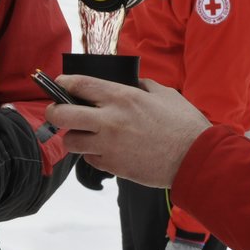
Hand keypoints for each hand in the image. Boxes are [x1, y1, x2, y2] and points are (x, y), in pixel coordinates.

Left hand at [46, 75, 209, 187]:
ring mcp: (109, 145)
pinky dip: (92, 153)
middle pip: (62, 115)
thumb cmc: (184, 124)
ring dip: (74, 136)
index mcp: (122, 97)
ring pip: (71, 141)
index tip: (60, 84)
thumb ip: (141, 86)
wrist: (195, 158)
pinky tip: (104, 149)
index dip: (64, 83)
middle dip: (54, 111)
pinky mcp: (113, 166)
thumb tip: (130, 83)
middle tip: (58, 111)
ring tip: (84, 134)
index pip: (80, 85)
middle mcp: (109, 120)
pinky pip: (89, 158)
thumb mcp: (164, 94)